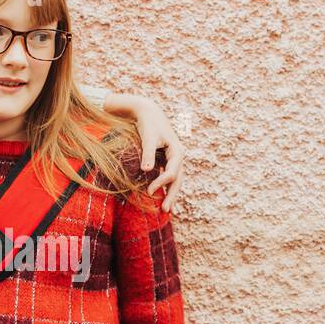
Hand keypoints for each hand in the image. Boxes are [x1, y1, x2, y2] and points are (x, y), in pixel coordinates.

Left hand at [104, 93, 184, 213]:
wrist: (148, 112)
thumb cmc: (148, 124)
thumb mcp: (147, 137)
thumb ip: (147, 154)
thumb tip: (146, 170)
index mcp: (177, 151)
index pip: (171, 172)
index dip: (161, 183)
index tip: (148, 192)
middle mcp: (178, 156)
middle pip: (177, 179)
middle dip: (172, 195)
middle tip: (166, 211)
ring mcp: (173, 159)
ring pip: (175, 179)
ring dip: (171, 194)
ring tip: (167, 210)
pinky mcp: (167, 160)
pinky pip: (168, 176)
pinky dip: (165, 187)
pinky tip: (163, 198)